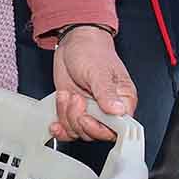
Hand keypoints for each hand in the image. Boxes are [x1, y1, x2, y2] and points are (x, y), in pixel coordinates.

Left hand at [50, 26, 137, 141]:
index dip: (101, 128)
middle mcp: (108, 111)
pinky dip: (60, 127)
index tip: (87, 116)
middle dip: (79, 120)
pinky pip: (69, 130)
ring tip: (66, 96)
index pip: (118, 128)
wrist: (74, 44)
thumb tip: (118, 110)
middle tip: (75, 99)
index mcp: (123, 102)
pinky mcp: (75, 112)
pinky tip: (55, 122)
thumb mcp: (99, 71)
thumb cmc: (92, 53)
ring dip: (67, 117)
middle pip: (97, 133)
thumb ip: (107, 92)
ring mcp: (91, 112)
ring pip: (80, 132)